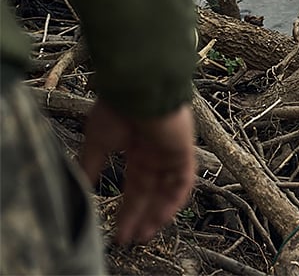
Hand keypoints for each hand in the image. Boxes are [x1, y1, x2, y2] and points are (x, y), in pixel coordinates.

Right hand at [79, 99, 195, 244]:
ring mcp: (171, 153)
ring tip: (144, 234)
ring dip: (158, 213)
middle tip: (130, 239)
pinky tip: (162, 217)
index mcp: (137, 151)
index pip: (135, 187)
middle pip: (151, 193)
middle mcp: (155, 154)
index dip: (127, 210)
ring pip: (168, 191)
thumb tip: (84, 187)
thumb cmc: (117, 108)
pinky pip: (184, 181)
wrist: (137, 89)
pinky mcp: (184, 151)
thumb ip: (92, 166)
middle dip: (141, 216)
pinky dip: (174, 200)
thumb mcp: (97, 142)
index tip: (117, 232)